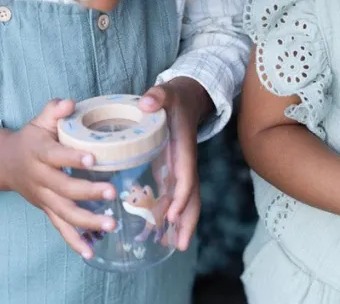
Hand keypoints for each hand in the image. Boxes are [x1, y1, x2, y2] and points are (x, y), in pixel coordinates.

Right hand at [0, 99, 117, 258]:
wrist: (4, 163)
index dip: (72, 157)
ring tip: (111, 223)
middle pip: (63, 188)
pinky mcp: (46, 210)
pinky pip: (60, 228)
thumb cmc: (31, 138)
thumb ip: (54, 111)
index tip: (92, 158)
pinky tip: (90, 252)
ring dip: (88, 221)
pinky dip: (74, 241)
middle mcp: (40, 178)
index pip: (55, 155)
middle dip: (88, 191)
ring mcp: (43, 197)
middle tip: (113, 192)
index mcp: (39, 152)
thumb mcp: (39, 121)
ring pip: (64, 212)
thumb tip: (69, 103)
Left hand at [138, 78, 211, 250]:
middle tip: (181, 246)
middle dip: (188, 221)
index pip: (186, 177)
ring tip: (167, 246)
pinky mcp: (171, 170)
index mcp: (183, 149)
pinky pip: (172, 196)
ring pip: (184, 201)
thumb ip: (157, 95)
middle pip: (192, 197)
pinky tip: (155, 231)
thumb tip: (147, 102)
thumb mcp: (166, 93)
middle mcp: (184, 164)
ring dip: (179, 224)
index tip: (174, 215)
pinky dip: (167, 214)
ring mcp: (179, 169)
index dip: (182, 196)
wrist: (187, 97)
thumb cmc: (174, 98)